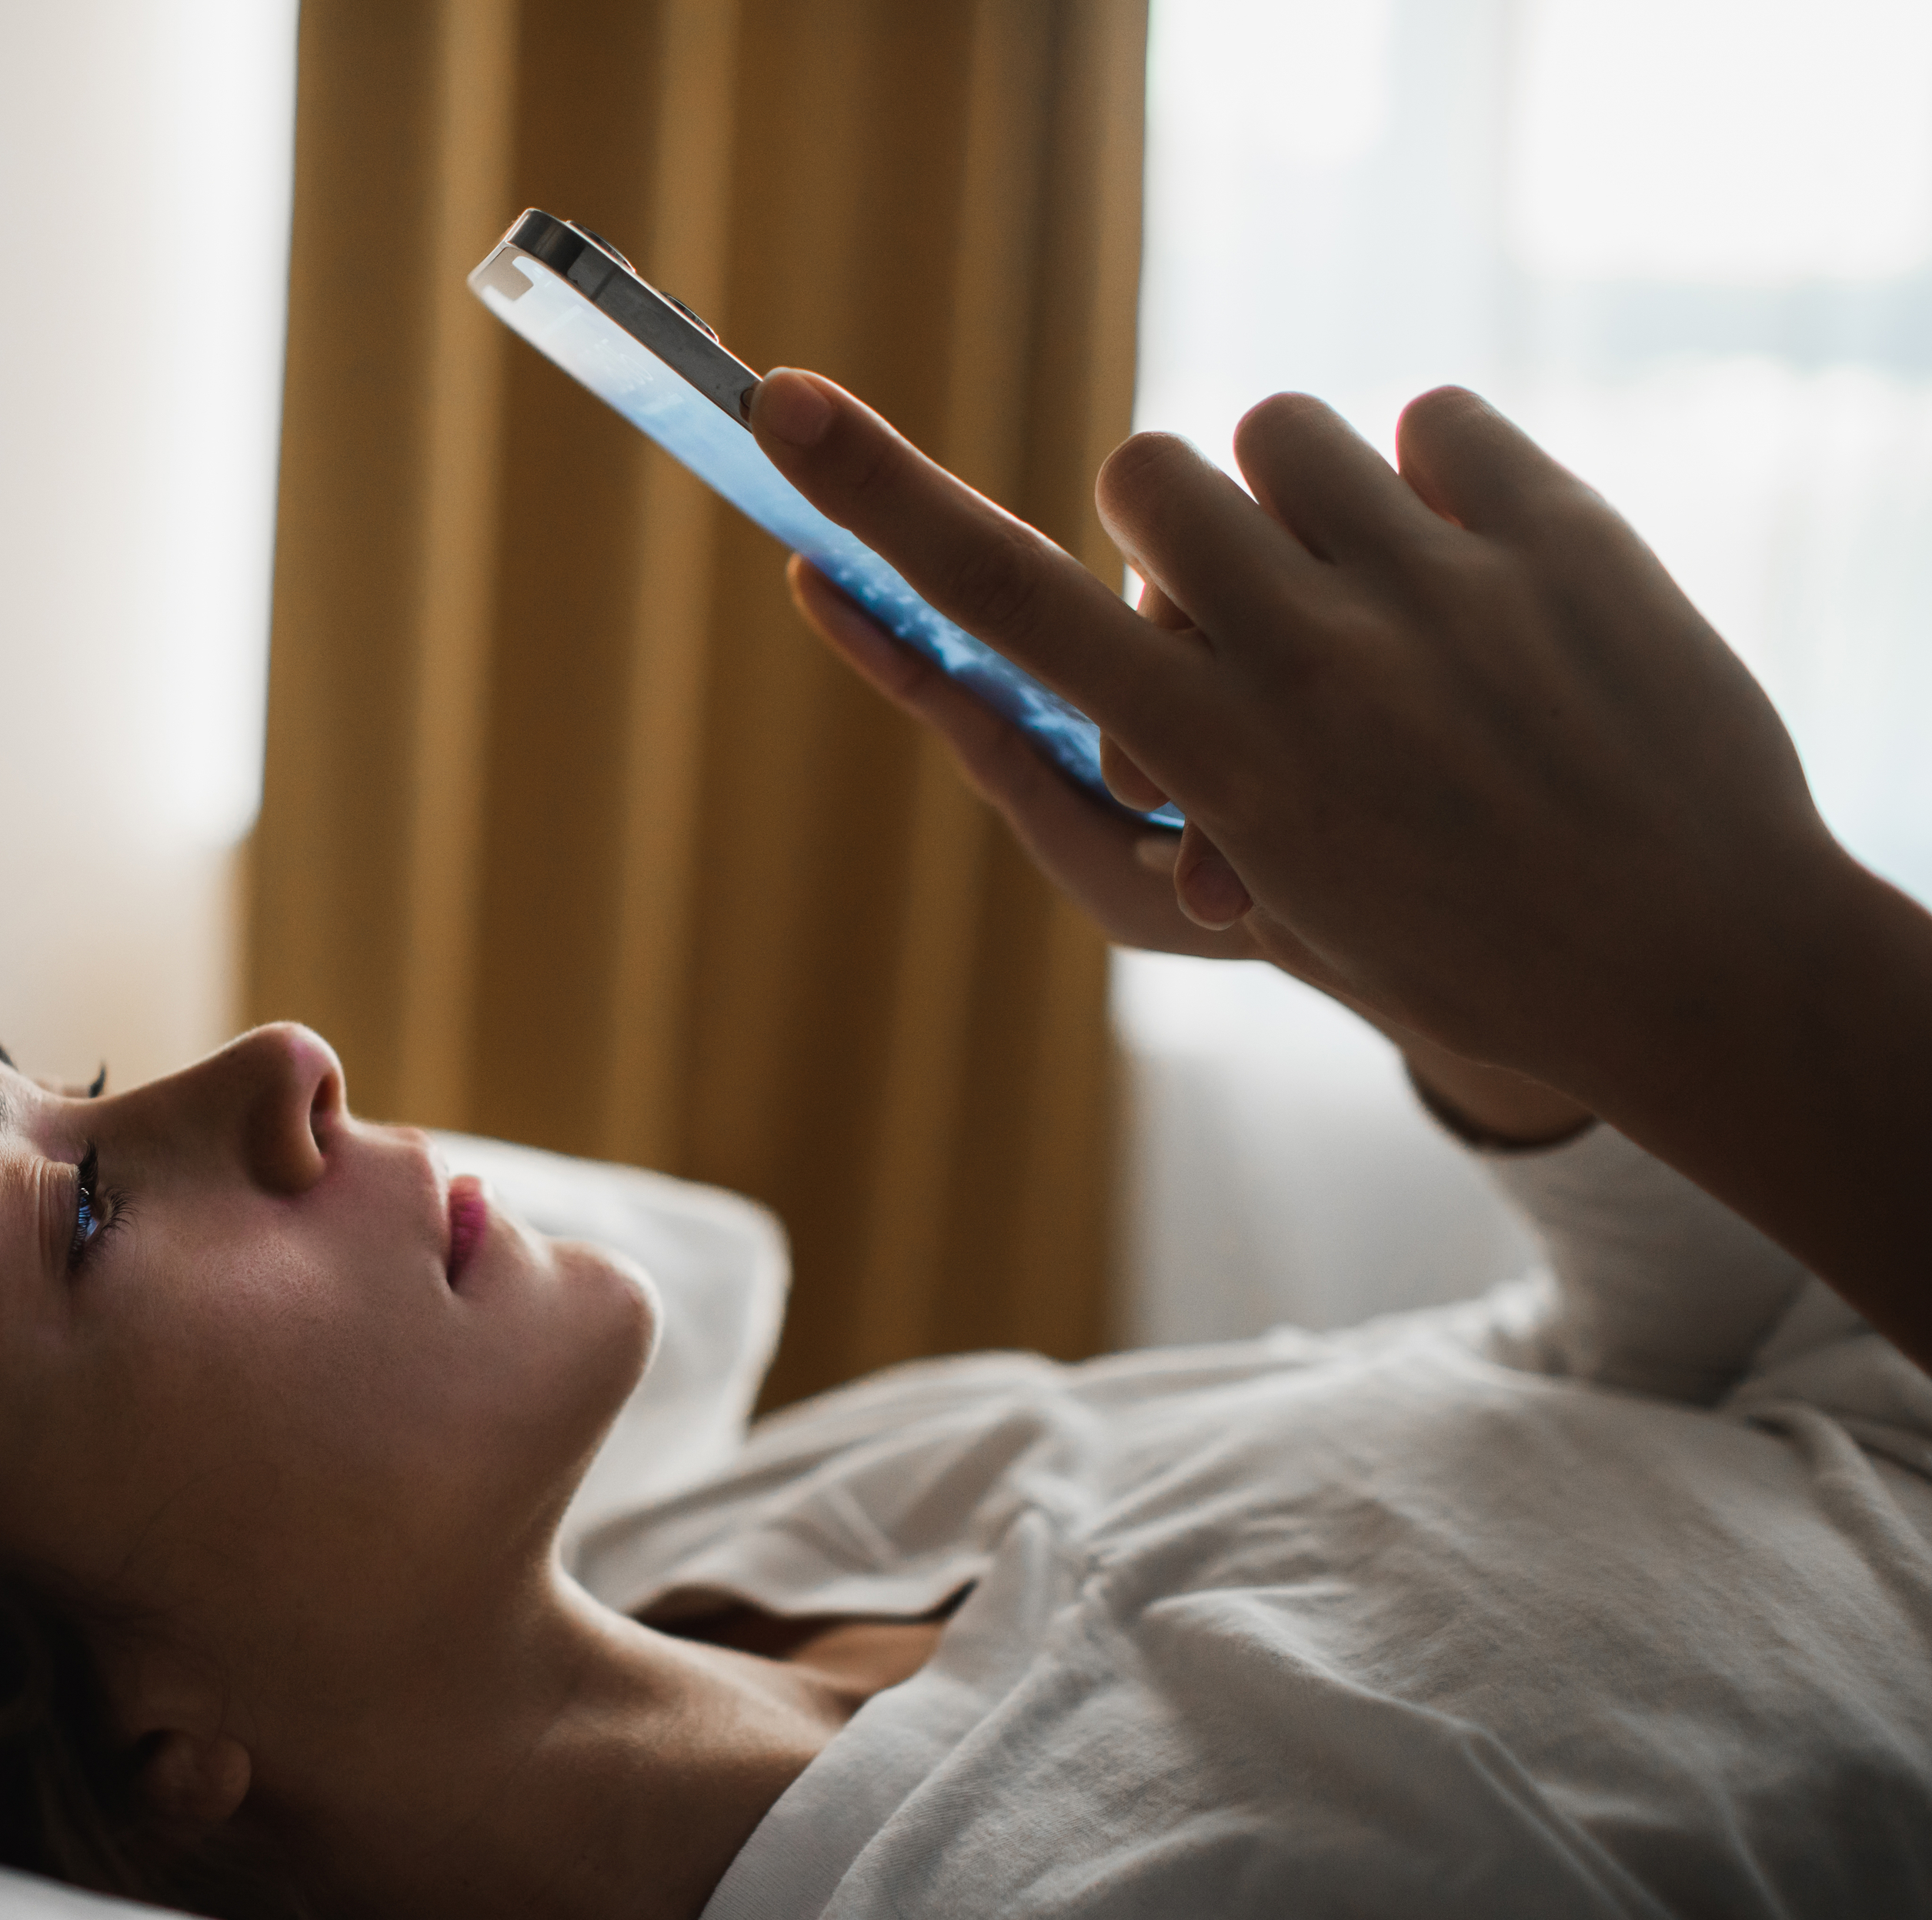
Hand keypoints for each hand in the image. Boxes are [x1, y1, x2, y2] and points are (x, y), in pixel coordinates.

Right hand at [752, 369, 1846, 1090]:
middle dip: (1166, 526)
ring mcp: (1448, 592)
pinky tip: (1475, 585)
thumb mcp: (1225, 896)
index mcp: (1211, 759)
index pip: (1002, 603)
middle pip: (1149, 473)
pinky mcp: (1560, 538)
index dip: (880, 499)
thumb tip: (1024, 686)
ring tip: (1371, 617)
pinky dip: (1433, 482)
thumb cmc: (1411, 937)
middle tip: (1244, 627)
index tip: (783, 407)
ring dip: (1298, 507)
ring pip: (1282, 432)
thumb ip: (1110, 783)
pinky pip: (1429, 419)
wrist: (1680, 967)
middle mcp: (1312, 665)